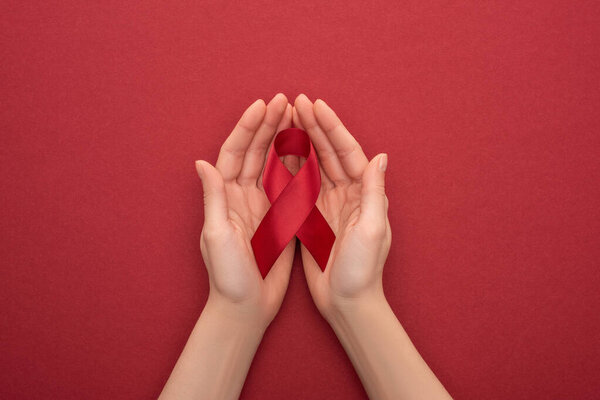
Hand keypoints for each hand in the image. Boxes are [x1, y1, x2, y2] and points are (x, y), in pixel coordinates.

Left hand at [195, 93, 297, 328]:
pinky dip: (296, 165)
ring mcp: (261, 205)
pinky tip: (307, 149)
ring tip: (296, 116)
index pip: (235, 152)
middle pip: (254, 152)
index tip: (264, 105)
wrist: (246, 307)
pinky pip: (288, 185)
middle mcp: (241, 196)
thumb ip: (213, 198)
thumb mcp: (217, 235)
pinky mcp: (279, 218)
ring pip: (272, 164)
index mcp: (225, 197)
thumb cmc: (227, 276)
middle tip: (285, 101)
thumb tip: (202, 162)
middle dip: (268, 125)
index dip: (248, 127)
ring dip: (282, 139)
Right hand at [293, 94, 390, 317]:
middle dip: (314, 126)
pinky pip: (300, 186)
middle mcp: (348, 194)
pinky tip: (279, 151)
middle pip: (329, 152)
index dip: (331, 127)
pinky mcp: (313, 218)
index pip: (347, 151)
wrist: (347, 302)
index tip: (315, 104)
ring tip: (287, 118)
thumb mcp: (372, 230)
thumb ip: (375, 193)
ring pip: (314, 165)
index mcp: (364, 194)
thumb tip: (380, 156)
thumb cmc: (363, 270)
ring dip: (302, 141)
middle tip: (297, 102)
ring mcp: (329, 205)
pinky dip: (290, 167)